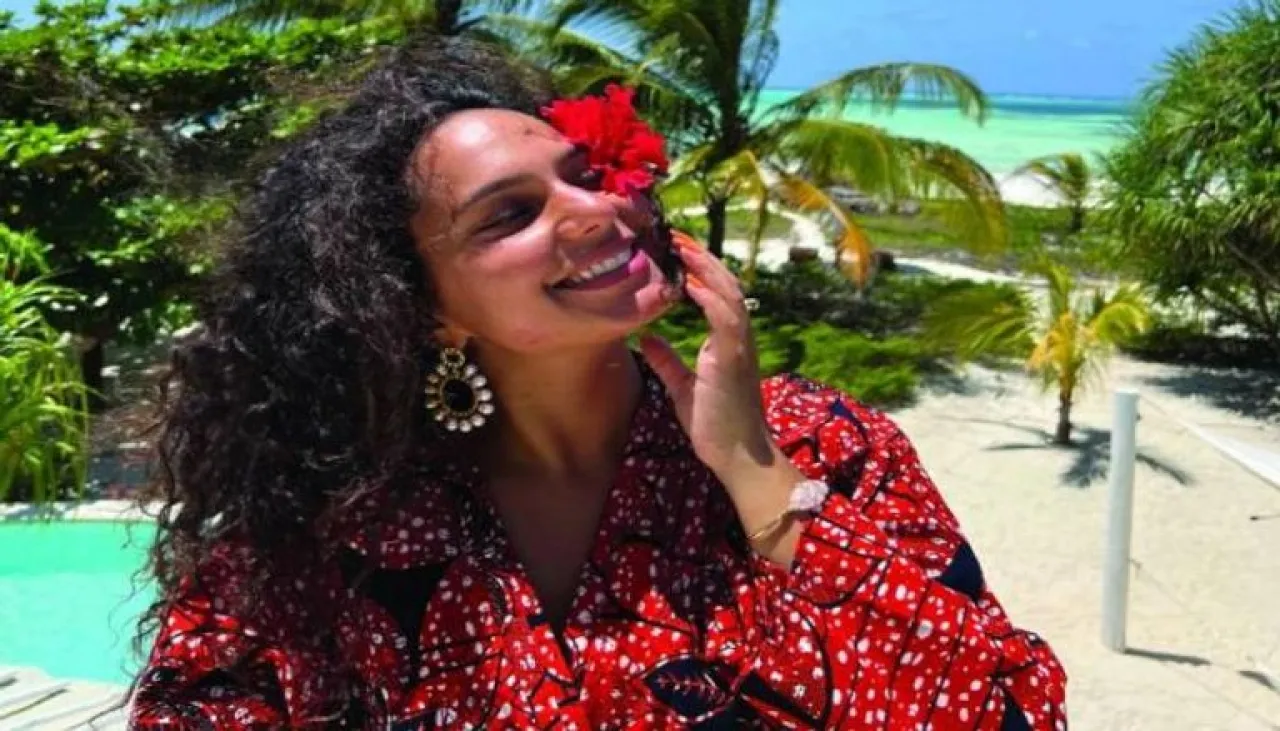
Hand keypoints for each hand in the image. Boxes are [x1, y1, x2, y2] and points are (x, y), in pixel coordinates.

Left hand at [638, 232, 774, 480]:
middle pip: (725, 285)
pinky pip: (725, 321)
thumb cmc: (715, 426)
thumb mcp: (683, 388)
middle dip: (702, 258)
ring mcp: (738, 348)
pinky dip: (710, 298)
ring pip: (729, 295)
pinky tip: (692, 283)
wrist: (738, 457)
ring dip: (706, 269)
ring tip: (683, 247)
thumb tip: (646, 338)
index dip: (699, 270)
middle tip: (676, 236)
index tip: (677, 249)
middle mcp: (738, 338)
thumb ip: (667, 361)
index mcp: (727, 342)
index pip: (716, 294)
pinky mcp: (733, 361)